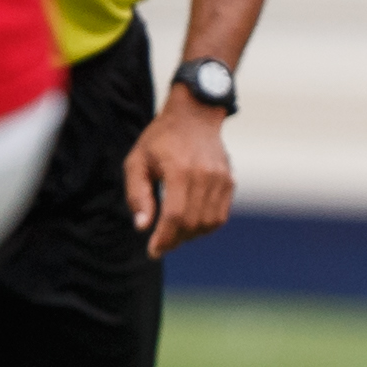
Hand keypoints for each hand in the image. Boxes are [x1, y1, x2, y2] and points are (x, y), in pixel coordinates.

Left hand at [124, 93, 234, 258]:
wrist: (195, 115)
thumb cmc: (160, 139)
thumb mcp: (137, 162)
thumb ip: (137, 195)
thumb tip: (142, 227)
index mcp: (179, 170)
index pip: (175, 215)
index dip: (164, 238)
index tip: (153, 251)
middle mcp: (205, 176)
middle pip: (193, 223)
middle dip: (175, 240)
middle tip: (160, 244)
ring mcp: (221, 179)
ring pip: (209, 223)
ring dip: (191, 235)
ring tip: (175, 233)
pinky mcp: (229, 181)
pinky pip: (220, 215)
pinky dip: (205, 226)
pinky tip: (190, 222)